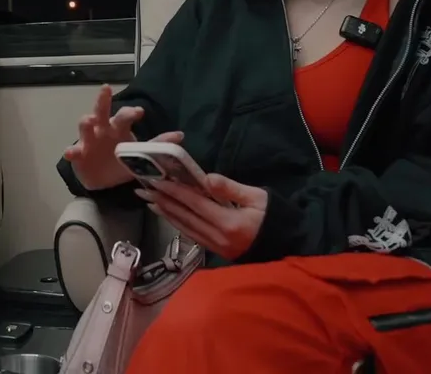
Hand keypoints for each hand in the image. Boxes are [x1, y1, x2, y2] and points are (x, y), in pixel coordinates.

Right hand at [62, 84, 183, 190]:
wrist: (101, 179)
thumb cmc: (119, 160)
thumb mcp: (139, 153)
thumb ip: (157, 144)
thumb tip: (181, 135)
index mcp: (118, 128)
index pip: (125, 115)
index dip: (131, 112)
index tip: (139, 112)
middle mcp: (102, 129)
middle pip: (102, 111)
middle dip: (103, 100)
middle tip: (106, 89)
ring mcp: (88, 140)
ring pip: (85, 127)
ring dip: (86, 122)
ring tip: (89, 120)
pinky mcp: (78, 154)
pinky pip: (74, 152)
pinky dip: (72, 151)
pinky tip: (70, 153)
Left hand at [136, 174, 268, 260]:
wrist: (287, 246)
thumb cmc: (275, 218)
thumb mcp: (258, 198)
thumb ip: (230, 189)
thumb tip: (206, 178)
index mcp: (229, 223)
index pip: (194, 204)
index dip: (174, 191)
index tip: (157, 181)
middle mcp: (217, 237)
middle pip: (184, 216)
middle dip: (162, 201)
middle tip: (143, 189)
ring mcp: (215, 247)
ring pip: (184, 227)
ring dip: (165, 213)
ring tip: (149, 200)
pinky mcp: (215, 251)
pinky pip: (191, 234)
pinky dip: (176, 223)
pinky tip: (167, 215)